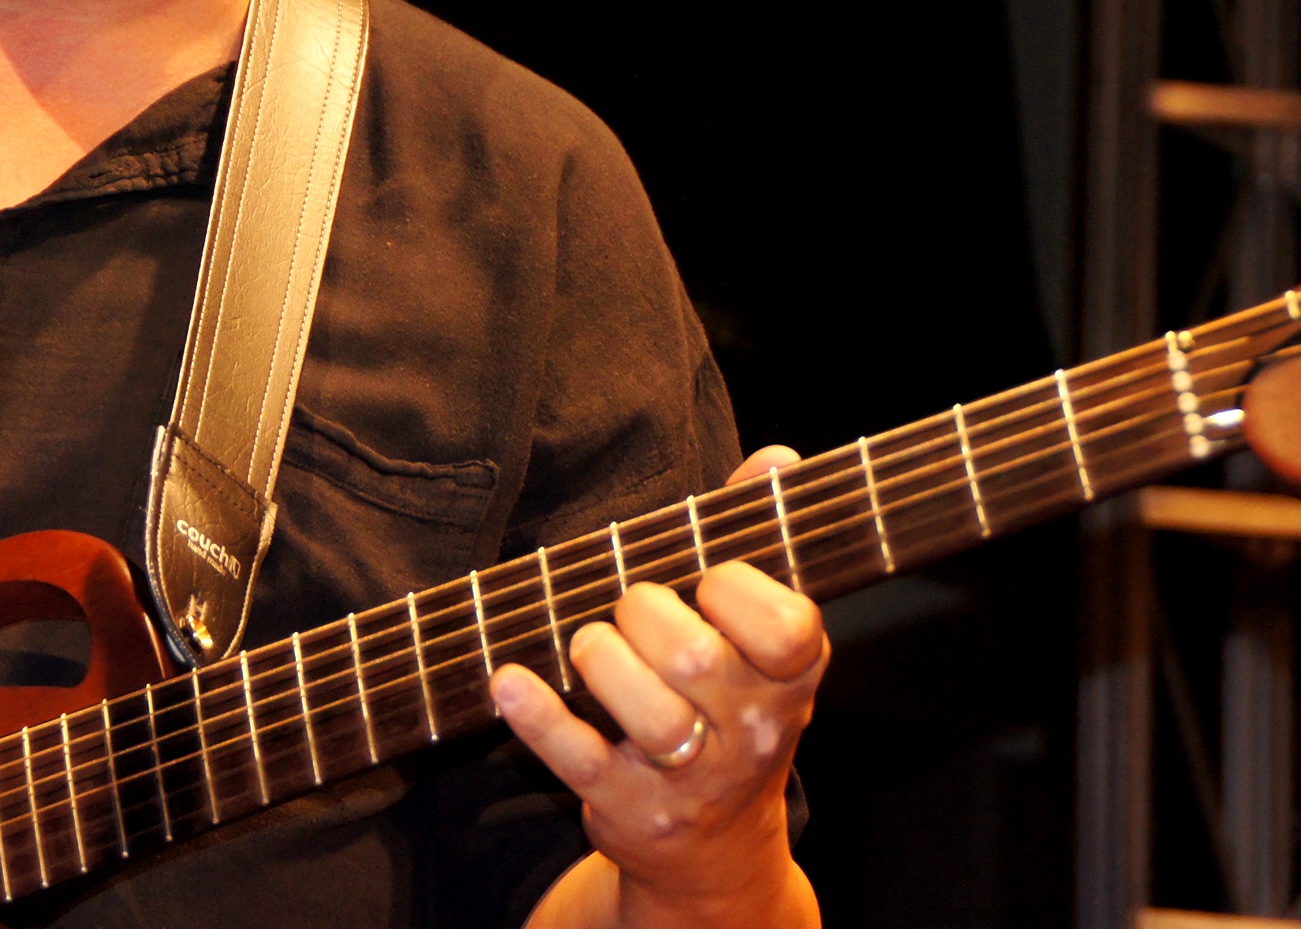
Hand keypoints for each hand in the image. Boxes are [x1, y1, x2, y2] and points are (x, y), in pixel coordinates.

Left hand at [493, 448, 824, 928]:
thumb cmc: (730, 703)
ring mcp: (693, 779)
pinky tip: (508, 681)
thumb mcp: (760, 636)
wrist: (718, 844)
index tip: (705, 581)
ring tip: (589, 646)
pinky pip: (579, 759)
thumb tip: (776, 456)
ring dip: (601, 660)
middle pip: (693, 656)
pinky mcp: (630, 808)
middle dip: (642, 613)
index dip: (733, 589)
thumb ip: (761, 536)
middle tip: (630, 612)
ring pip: (649, 714)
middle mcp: (753, 732)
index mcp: (793, 677)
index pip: (782, 625)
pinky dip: (538, 717)